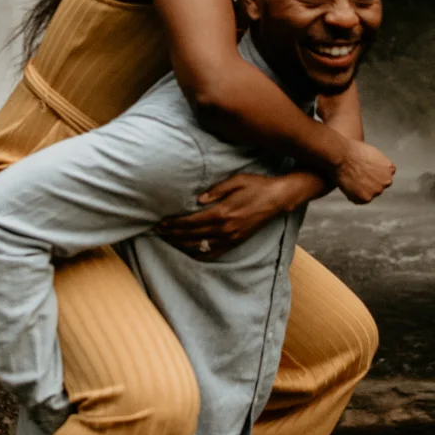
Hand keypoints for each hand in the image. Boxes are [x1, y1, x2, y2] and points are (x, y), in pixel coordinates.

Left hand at [155, 171, 307, 258]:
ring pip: (200, 246)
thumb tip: (197, 200)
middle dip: (172, 234)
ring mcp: (231, 237)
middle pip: (191, 235)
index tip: (160, 223)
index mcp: (222, 212)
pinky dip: (199, 253)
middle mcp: (225, 228)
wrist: (278, 198)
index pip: (190, 222)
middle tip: (157, 232)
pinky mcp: (236, 242)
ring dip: (181, 244)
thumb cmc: (256, 185)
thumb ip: (216, 190)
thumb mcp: (236, 180)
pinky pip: (214, 252)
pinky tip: (188, 251)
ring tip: (167, 241)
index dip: (173, 224)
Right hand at [334, 139, 394, 203]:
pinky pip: (360, 200)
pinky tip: (347, 187)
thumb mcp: (373, 153)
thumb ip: (377, 164)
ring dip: (362, 191)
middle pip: (378, 186)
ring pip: (369, 194)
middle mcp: (387, 181)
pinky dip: (353, 196)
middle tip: (356, 178)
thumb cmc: (354, 151)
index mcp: (390, 169)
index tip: (365, 174)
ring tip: (351, 181)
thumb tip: (372, 170)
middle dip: (369, 184)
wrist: (343, 156)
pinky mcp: (367, 198)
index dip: (374, 175)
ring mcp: (377, 190)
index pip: (384, 177)